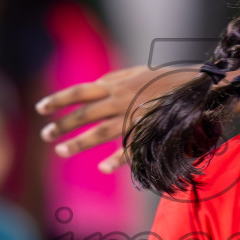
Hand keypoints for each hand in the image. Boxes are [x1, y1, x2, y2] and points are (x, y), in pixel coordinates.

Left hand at [36, 65, 195, 172]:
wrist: (198, 89)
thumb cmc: (168, 80)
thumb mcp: (138, 71)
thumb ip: (116, 76)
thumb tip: (97, 80)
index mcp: (116, 85)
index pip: (80, 92)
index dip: (58, 100)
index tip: (41, 108)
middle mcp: (120, 101)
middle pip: (84, 115)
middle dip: (62, 125)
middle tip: (46, 135)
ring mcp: (133, 118)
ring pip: (99, 133)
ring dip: (78, 143)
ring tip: (61, 151)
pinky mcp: (146, 133)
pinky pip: (127, 150)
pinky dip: (115, 160)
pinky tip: (102, 168)